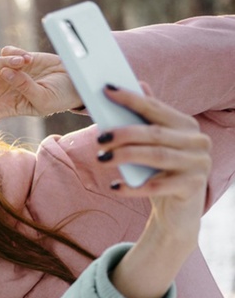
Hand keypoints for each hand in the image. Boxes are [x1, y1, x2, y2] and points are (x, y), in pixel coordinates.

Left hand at [0, 46, 82, 134]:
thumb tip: (6, 72)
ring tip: (24, 65)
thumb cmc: (58, 97)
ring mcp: (3, 73)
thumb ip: (23, 88)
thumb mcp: (42, 100)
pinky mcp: (11, 57)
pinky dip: (16, 55)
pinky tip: (29, 60)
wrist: (72, 79)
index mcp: (4, 107)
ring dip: (4, 64)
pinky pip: (5, 53)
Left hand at [102, 85, 210, 297]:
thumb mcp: (154, 145)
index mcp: (187, 126)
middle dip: (124, 133)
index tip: (106, 90)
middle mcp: (198, 142)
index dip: (131, 99)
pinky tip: (114, 186)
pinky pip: (157, 186)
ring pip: (156, 156)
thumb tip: (139, 84)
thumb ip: (148, 118)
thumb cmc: (160, 173)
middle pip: (155, 133)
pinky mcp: (193, 188)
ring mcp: (198, 165)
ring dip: (125, 156)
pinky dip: (133, 187)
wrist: (178, 213)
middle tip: (99, 138)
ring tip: (101, 158)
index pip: (156, 108)